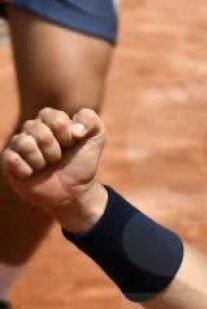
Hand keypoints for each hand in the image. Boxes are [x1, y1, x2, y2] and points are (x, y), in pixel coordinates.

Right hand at [2, 109, 108, 232]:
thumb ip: (91, 120)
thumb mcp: (96, 139)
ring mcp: (18, 144)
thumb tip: (75, 128)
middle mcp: (32, 129)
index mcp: (50, 120)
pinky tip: (32, 174)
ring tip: (46, 166)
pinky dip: (27, 169)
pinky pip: (11, 158)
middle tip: (58, 158)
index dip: (66, 133)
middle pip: (38, 130)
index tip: (72, 143)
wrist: (73, 192)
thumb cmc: (81, 163)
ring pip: (25, 143)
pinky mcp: (8, 161)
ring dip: (41, 160)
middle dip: (55, 149)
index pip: (53, 116)